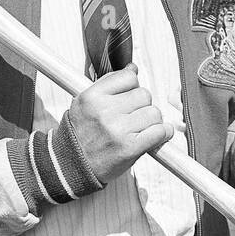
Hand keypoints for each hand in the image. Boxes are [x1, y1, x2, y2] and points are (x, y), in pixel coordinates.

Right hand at [67, 64, 171, 184]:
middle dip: (142, 105)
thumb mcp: (85, 103)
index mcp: (92, 97)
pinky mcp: (130, 148)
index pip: (129, 77)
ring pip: (154, 112)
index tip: (128, 97)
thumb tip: (133, 68)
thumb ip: (109, 84)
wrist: (72, 166)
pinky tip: (154, 136)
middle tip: (132, 117)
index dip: (132, 87)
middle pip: (144, 95)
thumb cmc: (82, 134)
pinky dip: (162, 133)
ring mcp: (118, 130)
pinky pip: (159, 131)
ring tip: (139, 129)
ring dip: (152, 121)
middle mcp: (104, 111)